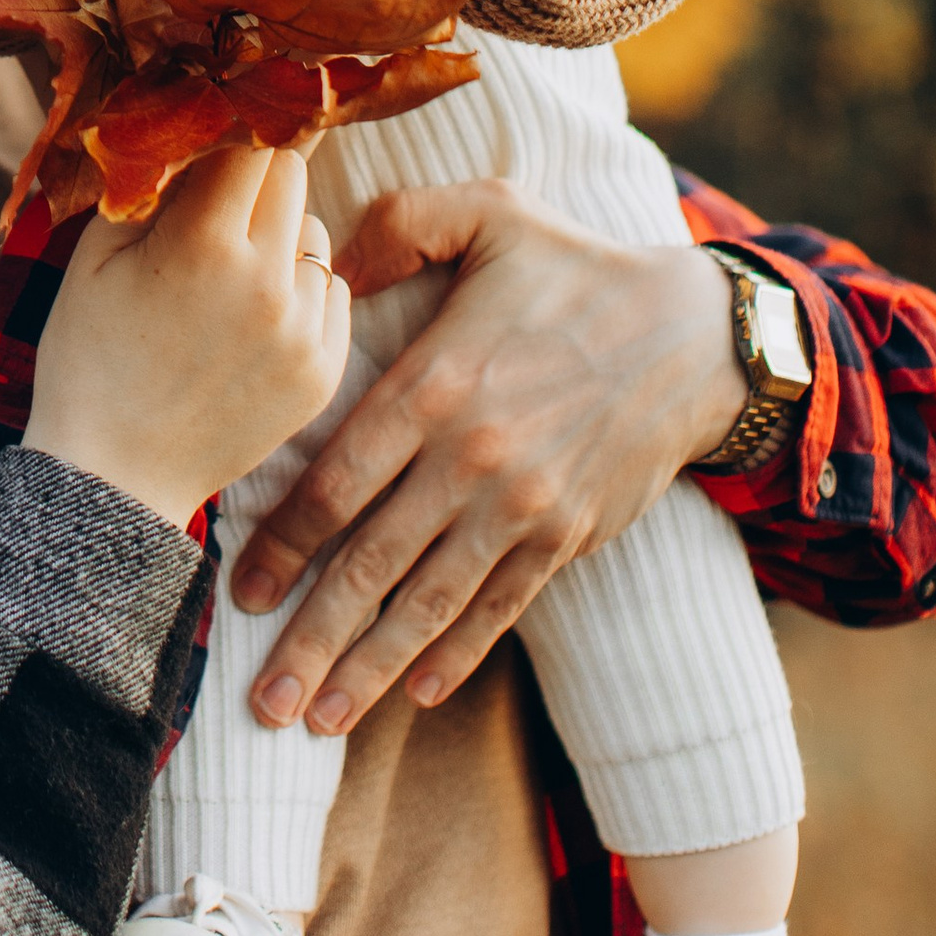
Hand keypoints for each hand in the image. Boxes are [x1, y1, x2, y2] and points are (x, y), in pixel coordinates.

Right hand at [29, 144, 350, 530]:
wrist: (114, 479)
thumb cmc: (89, 358)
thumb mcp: (95, 256)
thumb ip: (146, 184)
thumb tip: (184, 123)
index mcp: (202, 242)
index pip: (249, 139)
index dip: (228, 126)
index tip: (214, 123)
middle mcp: (267, 280)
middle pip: (291, 173)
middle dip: (253, 173)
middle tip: (215, 199)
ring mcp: (303, 330)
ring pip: (314, 231)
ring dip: (278, 233)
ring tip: (227, 273)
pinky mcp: (324, 371)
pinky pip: (330, 290)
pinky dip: (298, 289)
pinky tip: (251, 316)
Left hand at [228, 178, 746, 731]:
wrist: (694, 335)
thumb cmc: (575, 268)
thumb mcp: (487, 213)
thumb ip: (398, 225)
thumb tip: (322, 260)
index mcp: (436, 386)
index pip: (338, 482)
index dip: (283, 543)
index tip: (240, 589)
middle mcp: (472, 460)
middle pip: (371, 565)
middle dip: (311, 637)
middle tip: (263, 698)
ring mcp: (522, 508)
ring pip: (429, 604)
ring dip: (370, 668)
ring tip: (317, 721)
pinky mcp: (566, 537)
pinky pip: (500, 609)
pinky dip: (456, 654)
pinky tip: (415, 693)